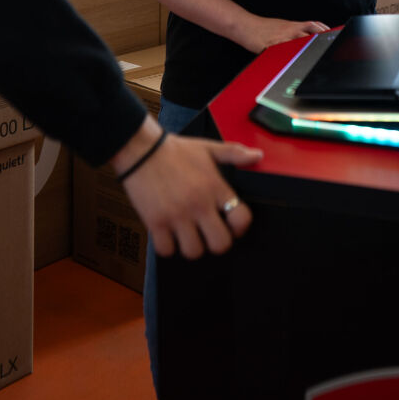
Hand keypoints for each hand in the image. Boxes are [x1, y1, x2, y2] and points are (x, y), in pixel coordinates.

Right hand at [117, 129, 263, 258]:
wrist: (141, 150)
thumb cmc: (175, 150)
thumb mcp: (208, 148)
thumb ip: (234, 153)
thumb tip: (257, 156)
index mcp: (214, 187)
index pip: (241, 219)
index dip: (240, 227)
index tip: (231, 226)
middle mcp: (198, 204)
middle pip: (220, 244)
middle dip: (217, 242)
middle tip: (209, 234)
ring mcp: (177, 215)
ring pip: (194, 251)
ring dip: (191, 246)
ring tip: (187, 233)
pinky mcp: (155, 222)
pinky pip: (166, 250)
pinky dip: (167, 246)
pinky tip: (168, 233)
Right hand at [235, 16, 329, 54]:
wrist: (245, 27)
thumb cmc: (262, 28)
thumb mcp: (280, 25)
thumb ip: (293, 30)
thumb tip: (305, 35)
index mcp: (292, 25)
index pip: (312, 25)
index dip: (323, 29)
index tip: (332, 33)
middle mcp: (289, 31)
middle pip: (310, 34)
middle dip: (321, 39)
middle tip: (330, 45)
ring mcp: (283, 39)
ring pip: (301, 42)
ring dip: (310, 47)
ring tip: (319, 54)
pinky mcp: (274, 47)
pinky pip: (286, 52)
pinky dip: (294, 55)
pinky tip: (299, 61)